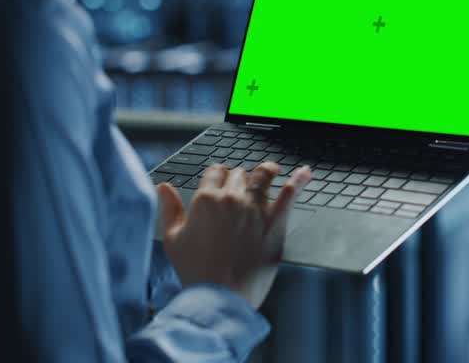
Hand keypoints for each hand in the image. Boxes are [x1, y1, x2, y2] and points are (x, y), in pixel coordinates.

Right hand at [156, 162, 311, 308]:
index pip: (215, 171)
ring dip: (266, 171)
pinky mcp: (275, 224)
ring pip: (263, 178)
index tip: (221, 178)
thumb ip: (169, 208)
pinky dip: (298, 180)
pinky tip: (304, 173)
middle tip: (241, 186)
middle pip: (239, 174)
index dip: (218, 174)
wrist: (220, 297)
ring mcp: (256, 209)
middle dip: (239, 178)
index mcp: (206, 200)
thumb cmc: (196, 272)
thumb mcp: (173, 239)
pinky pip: (290, 195)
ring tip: (271, 170)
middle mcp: (232, 199)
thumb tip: (164, 187)